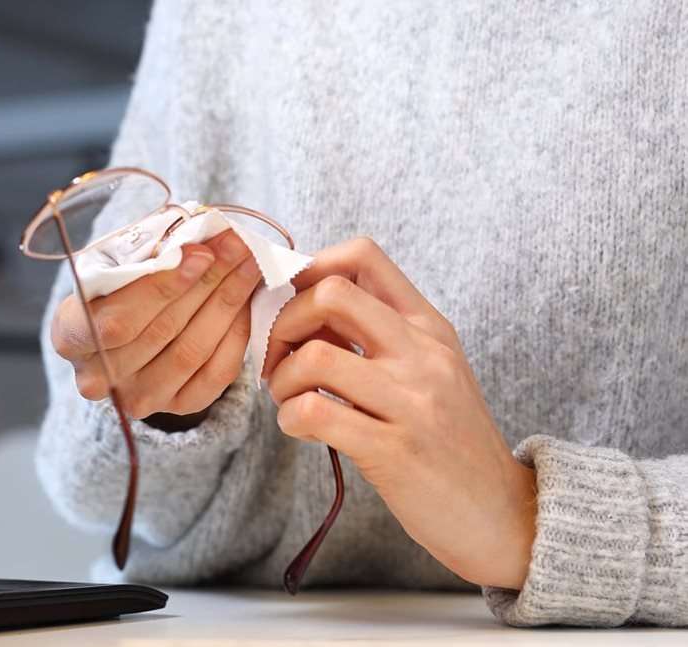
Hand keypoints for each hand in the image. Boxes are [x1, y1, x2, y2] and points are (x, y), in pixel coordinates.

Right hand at [52, 230, 260, 420]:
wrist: (120, 338)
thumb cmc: (115, 290)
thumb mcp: (112, 265)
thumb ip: (146, 256)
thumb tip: (199, 238)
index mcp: (70, 336)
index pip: (117, 320)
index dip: (163, 287)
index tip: (201, 253)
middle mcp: (98, 377)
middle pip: (161, 331)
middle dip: (206, 282)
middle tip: (236, 247)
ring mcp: (138, 397)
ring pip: (192, 351)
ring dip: (227, 302)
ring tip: (247, 265)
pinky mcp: (176, 406)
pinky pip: (215, 373)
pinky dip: (236, 333)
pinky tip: (246, 300)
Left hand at [264, 238, 536, 589]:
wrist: (502, 513)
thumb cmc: (449, 440)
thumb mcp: (429, 371)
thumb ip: (380, 335)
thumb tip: (304, 304)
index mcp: (428, 327)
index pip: (363, 256)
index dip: (309, 268)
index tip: (290, 304)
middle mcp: (423, 354)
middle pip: (331, 295)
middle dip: (283, 321)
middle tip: (278, 356)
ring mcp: (412, 401)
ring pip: (314, 357)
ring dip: (281, 378)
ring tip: (288, 399)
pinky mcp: (395, 450)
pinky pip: (315, 413)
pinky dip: (290, 418)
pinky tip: (300, 427)